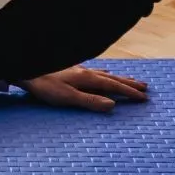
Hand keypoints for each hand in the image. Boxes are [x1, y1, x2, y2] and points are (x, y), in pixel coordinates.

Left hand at [18, 67, 149, 111]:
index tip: (143, 98)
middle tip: (145, 87)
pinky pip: (95, 71)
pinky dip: (104, 74)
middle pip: (113, 78)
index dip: (129, 92)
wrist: (29, 71)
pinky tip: (104, 72)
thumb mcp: (68, 98)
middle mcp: (87, 72)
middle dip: (129, 83)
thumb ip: (90, 101)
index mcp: (89, 79)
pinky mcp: (72, 70)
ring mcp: (80, 69)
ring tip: (132, 79)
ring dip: (119, 78)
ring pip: (105, 74)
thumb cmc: (46, 87)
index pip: (114, 86)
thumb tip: (112, 105)